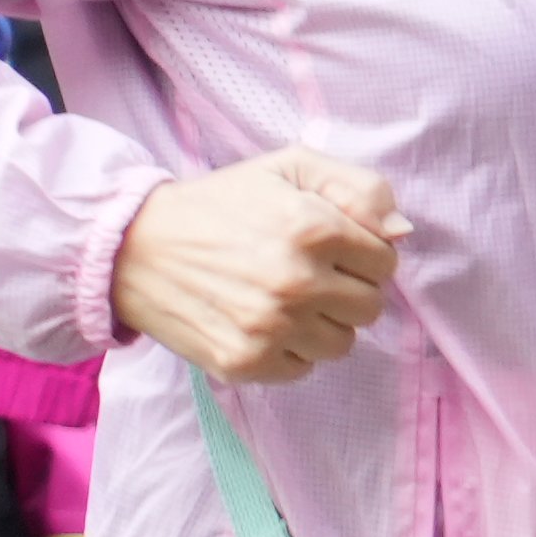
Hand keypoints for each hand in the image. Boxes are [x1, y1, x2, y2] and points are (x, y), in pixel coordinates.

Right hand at [115, 147, 409, 383]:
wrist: (134, 247)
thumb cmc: (222, 204)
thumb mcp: (290, 167)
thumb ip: (360, 189)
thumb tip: (401, 232)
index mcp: (315, 228)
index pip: (386, 262)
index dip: (364, 255)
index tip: (332, 249)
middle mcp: (296, 281)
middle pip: (370, 307)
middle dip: (347, 290)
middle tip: (308, 274)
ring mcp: (269, 327)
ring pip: (342, 343)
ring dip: (323, 324)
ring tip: (285, 300)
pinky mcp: (243, 362)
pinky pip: (302, 369)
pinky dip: (290, 351)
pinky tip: (263, 323)